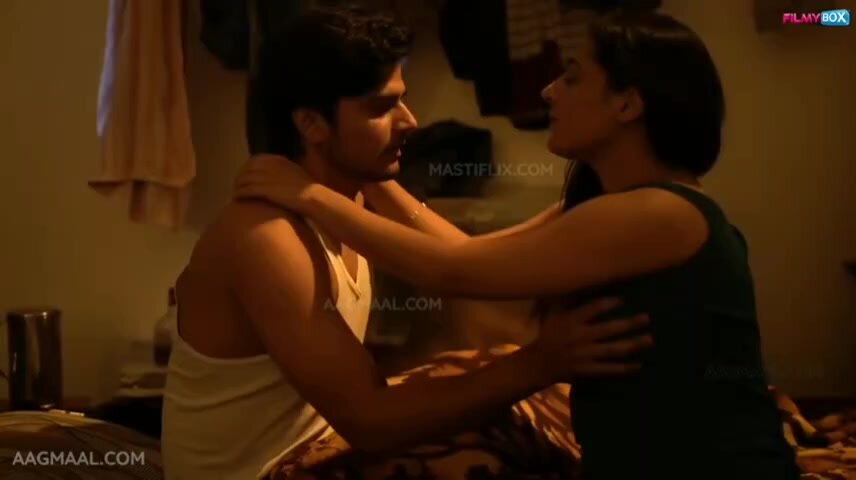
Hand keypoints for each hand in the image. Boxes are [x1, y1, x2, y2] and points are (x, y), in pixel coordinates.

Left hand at [233, 154, 316, 213]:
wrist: (312, 197)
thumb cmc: (309, 188)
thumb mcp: (298, 173)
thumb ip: (288, 170)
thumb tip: (285, 172)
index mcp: (277, 160)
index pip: (256, 160)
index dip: (249, 168)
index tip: (247, 176)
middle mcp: (268, 165)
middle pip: (246, 169)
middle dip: (240, 177)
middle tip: (237, 186)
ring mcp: (263, 176)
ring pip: (242, 179)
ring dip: (237, 186)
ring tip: (235, 194)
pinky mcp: (261, 189)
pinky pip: (244, 190)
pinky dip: (239, 194)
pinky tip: (237, 199)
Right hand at [533, 298, 651, 382]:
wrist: (540, 363)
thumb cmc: (549, 334)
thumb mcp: (552, 314)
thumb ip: (565, 299)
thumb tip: (578, 280)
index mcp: (572, 321)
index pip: (594, 309)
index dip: (610, 303)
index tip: (624, 300)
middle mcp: (580, 337)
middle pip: (609, 329)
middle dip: (629, 324)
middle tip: (646, 318)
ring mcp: (585, 355)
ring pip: (612, 350)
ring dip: (632, 344)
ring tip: (649, 339)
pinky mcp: (588, 370)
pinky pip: (609, 369)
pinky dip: (624, 368)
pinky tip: (638, 365)